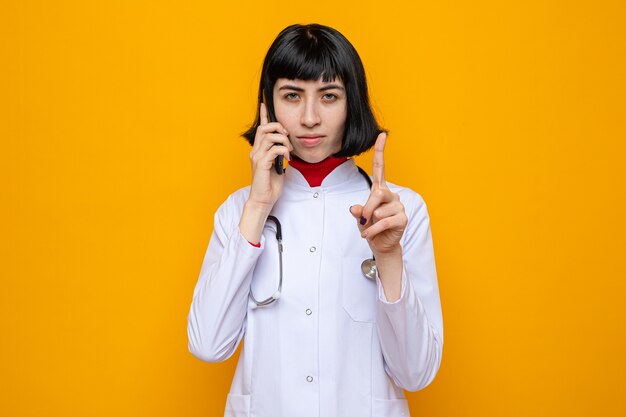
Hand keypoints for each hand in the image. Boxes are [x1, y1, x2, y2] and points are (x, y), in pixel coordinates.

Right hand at [247, 102, 292, 211]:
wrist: (263, 200)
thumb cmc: (270, 185)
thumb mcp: (277, 166)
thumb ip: (278, 155)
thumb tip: (286, 147)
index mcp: (259, 151)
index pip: (260, 129)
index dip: (263, 116)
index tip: (265, 104)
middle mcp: (255, 152)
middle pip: (264, 128)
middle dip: (278, 127)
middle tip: (287, 136)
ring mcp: (257, 157)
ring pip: (270, 136)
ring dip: (284, 140)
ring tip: (289, 150)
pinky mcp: (261, 164)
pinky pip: (274, 149)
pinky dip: (284, 151)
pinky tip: (288, 159)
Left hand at [349, 132, 407, 255]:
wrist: (380, 244)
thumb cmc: (370, 226)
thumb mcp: (359, 217)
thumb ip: (357, 211)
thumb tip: (355, 209)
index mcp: (379, 189)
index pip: (379, 167)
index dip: (380, 151)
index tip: (381, 135)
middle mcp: (390, 195)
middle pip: (378, 194)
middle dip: (367, 207)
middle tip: (362, 219)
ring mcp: (398, 206)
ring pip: (379, 210)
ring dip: (369, 222)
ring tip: (369, 227)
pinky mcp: (402, 218)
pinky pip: (384, 222)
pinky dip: (373, 230)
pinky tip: (369, 234)